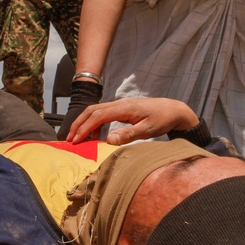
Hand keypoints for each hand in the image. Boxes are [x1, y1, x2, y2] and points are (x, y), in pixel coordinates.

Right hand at [68, 97, 199, 144]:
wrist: (174, 109)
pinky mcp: (123, 109)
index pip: (98, 116)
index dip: (85, 128)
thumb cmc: (162, 119)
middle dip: (79, 124)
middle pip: (92, 110)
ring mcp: (121, 105)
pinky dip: (95, 123)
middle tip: (70, 139)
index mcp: (124, 108)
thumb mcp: (148, 130)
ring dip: (85, 123)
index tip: (76, 141)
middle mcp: (120, 104)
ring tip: (79, 139)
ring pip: (96, 111)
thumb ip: (128, 134)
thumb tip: (108, 140)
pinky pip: (104, 114)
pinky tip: (95, 135)